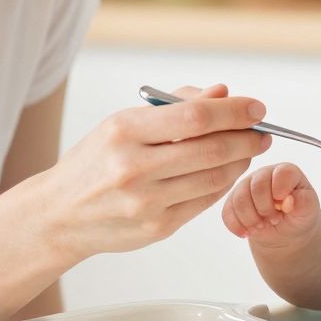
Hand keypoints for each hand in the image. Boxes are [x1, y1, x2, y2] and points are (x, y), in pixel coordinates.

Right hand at [40, 84, 270, 262]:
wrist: (59, 215)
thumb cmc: (96, 161)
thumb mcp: (124, 123)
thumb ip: (175, 106)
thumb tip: (223, 93)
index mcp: (124, 131)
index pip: (195, 116)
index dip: (234, 111)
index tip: (256, 108)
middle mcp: (134, 167)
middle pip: (210, 148)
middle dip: (246, 137)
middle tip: (262, 131)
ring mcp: (146, 202)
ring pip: (214, 178)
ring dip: (240, 161)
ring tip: (248, 149)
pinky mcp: (157, 228)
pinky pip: (205, 201)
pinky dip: (223, 183)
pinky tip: (227, 170)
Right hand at [221, 163, 320, 247]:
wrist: (285, 232)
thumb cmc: (299, 215)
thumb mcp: (308, 210)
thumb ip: (304, 202)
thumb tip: (288, 200)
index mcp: (286, 172)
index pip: (281, 173)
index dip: (281, 191)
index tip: (284, 207)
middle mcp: (264, 174)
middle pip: (257, 187)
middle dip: (266, 209)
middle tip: (275, 219)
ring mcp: (246, 186)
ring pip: (240, 200)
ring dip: (251, 219)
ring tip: (262, 227)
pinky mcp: (233, 201)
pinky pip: (227, 212)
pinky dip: (237, 226)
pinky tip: (248, 232)